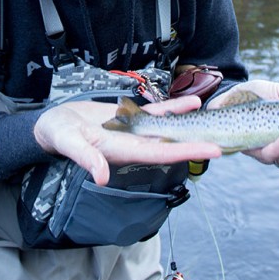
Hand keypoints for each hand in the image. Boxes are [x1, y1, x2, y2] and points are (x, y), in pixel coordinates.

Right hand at [33, 95, 221, 185]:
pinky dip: (174, 108)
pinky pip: (157, 113)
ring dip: (190, 123)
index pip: (161, 154)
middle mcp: (133, 143)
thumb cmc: (58, 135)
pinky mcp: (129, 117)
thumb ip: (85, 159)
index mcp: (122, 151)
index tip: (212, 152)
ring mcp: (133, 131)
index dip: (187, 152)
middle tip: (225, 139)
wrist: (52, 124)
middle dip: (197, 142)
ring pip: (168, 128)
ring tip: (214, 117)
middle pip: (171, 144)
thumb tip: (100, 177)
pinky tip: (192, 102)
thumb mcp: (68, 144)